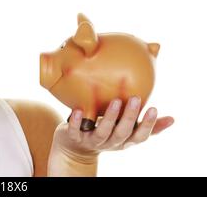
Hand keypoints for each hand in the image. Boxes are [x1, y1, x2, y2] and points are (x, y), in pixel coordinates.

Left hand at [49, 96, 173, 174]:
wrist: (76, 147)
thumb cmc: (107, 133)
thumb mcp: (127, 132)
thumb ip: (147, 126)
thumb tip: (172, 119)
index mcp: (124, 140)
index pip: (139, 136)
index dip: (147, 125)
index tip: (153, 109)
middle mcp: (110, 142)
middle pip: (122, 132)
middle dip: (129, 116)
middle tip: (136, 98)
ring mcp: (92, 140)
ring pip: (102, 132)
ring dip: (110, 117)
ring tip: (116, 101)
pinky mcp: (75, 137)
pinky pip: (75, 130)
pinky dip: (76, 121)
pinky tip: (78, 110)